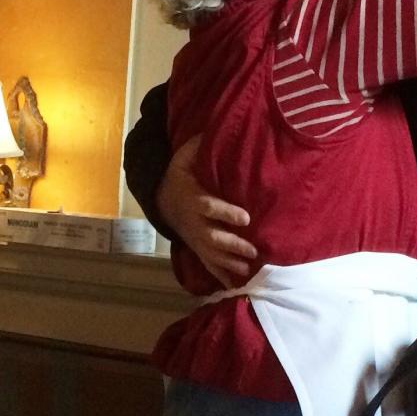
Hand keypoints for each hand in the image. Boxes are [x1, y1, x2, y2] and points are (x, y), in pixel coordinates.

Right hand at [155, 136, 256, 287]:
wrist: (164, 200)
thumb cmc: (182, 175)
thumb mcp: (185, 157)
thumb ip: (198, 146)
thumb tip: (212, 129)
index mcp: (193, 199)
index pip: (209, 207)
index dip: (226, 213)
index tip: (246, 217)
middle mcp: (194, 223)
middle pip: (213, 237)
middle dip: (232, 245)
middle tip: (252, 251)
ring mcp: (196, 239)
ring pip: (212, 254)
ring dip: (230, 264)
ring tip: (248, 271)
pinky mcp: (198, 249)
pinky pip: (209, 265)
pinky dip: (221, 276)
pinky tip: (236, 286)